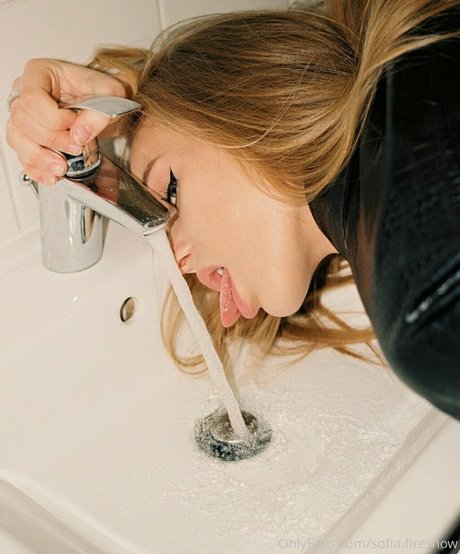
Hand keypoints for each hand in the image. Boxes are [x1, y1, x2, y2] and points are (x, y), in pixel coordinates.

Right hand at [6, 58, 127, 183]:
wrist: (104, 102)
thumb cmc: (100, 92)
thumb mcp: (110, 93)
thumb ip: (100, 111)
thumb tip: (79, 135)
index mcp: (40, 73)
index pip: (32, 97)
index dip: (53, 118)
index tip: (74, 123)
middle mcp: (25, 92)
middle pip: (22, 120)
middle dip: (51, 140)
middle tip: (76, 148)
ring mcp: (24, 116)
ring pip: (16, 139)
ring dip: (39, 158)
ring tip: (61, 169)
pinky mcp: (29, 137)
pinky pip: (22, 155)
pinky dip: (36, 169)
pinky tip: (52, 176)